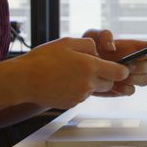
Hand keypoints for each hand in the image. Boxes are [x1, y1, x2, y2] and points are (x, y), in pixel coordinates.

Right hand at [13, 37, 129, 109]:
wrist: (24, 80)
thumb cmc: (43, 59)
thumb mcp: (67, 42)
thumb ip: (88, 45)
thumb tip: (98, 51)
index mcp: (90, 66)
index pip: (119, 73)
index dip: (122, 70)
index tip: (120, 68)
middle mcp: (88, 83)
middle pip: (109, 83)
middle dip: (105, 77)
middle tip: (91, 68)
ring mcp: (80, 96)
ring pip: (94, 90)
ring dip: (90, 84)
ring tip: (71, 74)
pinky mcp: (71, 104)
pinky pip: (81, 97)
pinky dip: (77, 91)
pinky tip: (63, 83)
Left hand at [83, 29, 146, 96]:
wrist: (77, 70)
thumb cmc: (87, 49)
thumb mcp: (92, 35)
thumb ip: (103, 34)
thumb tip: (113, 46)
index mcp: (133, 48)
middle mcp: (135, 62)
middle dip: (143, 66)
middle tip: (128, 65)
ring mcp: (130, 77)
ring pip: (144, 80)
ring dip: (134, 78)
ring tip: (118, 75)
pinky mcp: (122, 89)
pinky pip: (131, 91)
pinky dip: (123, 88)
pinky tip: (112, 84)